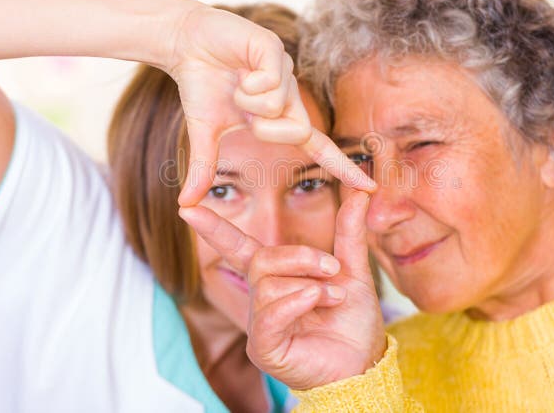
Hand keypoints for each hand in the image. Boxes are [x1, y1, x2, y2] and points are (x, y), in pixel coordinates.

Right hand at [167, 3, 374, 204]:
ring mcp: (286, 71)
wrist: (186, 43)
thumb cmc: (201, 85)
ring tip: (236, 81)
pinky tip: (238, 67)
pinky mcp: (276, 49)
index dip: (343, 168)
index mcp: (281, 117)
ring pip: (281, 105)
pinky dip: (248, 82)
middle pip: (299, 131)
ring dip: (248, 100)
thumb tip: (186, 204)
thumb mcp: (204, 133)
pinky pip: (272, 80)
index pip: (319, 147)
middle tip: (242, 107)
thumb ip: (204, 168)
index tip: (370, 187)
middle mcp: (291, 94)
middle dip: (265, 128)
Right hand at [179, 191, 385, 389]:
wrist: (365, 362)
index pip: (238, 248)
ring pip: (267, 285)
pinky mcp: (264, 350)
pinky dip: (296, 302)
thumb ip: (349, 232)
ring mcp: (260, 326)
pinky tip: (317, 301)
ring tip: (334, 297)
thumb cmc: (353, 320)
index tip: (188, 206)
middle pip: (260, 260)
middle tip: (332, 268)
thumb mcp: (352, 269)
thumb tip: (360, 192)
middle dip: (300, 257)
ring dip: (309, 284)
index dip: (214, 228)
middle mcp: (261, 300)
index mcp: (275, 278)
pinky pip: (268, 316)